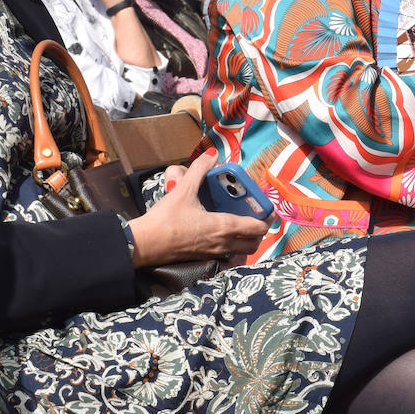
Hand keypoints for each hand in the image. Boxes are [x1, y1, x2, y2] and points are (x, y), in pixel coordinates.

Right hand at [129, 148, 268, 266]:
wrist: (145, 244)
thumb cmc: (166, 218)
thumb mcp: (183, 190)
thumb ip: (199, 170)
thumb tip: (212, 154)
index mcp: (224, 226)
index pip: (257, 227)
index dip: (267, 219)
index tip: (268, 210)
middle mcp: (223, 243)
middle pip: (253, 243)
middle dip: (259, 232)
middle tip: (255, 218)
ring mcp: (213, 253)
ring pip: (241, 251)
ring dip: (246, 241)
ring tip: (241, 227)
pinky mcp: (202, 259)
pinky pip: (226, 256)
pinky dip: (232, 249)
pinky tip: (222, 236)